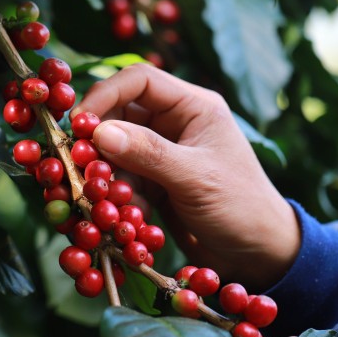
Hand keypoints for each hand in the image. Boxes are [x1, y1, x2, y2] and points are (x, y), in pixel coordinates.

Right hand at [72, 63, 298, 289]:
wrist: (259, 256)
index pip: (139, 81)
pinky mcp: (154, 183)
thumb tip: (98, 132)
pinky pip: (121, 179)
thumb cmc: (241, 207)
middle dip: (96, 140)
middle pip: (119, 115)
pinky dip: (116, 195)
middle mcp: (175, 124)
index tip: (78, 124)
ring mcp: (162, 154)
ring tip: (103, 198)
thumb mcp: (195, 177)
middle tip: (78, 166)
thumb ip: (148, 152)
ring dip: (105, 173)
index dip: (104, 95)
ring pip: (114, 150)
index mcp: (193, 106)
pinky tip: (125, 215)